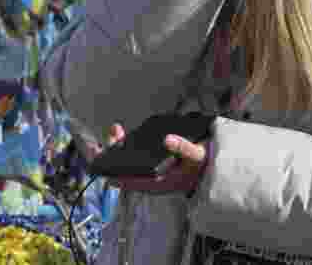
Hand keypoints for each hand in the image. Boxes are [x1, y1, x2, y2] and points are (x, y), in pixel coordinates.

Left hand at [88, 123, 209, 195]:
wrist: (212, 172)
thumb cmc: (202, 166)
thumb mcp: (197, 156)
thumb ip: (185, 148)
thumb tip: (168, 139)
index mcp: (156, 183)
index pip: (124, 180)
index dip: (109, 169)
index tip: (100, 153)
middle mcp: (149, 181)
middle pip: (121, 170)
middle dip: (112, 151)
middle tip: (114, 131)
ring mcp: (148, 175)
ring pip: (125, 164)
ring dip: (118, 148)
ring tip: (117, 129)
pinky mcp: (151, 168)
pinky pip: (132, 160)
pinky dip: (126, 148)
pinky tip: (126, 135)